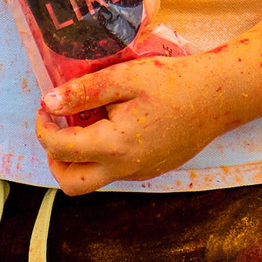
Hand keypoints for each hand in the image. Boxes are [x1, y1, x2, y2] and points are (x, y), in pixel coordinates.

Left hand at [35, 51, 231, 195]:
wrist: (218, 96)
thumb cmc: (173, 82)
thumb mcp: (125, 77)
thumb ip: (85, 91)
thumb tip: (50, 102)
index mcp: (114, 146)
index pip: (61, 149)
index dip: (44, 127)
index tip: (46, 106)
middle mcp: (125, 168)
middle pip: (71, 183)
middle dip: (54, 158)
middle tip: (58, 127)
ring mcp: (139, 173)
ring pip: (94, 178)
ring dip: (79, 156)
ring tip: (87, 118)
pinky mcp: (150, 170)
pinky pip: (115, 169)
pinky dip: (102, 152)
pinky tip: (114, 121)